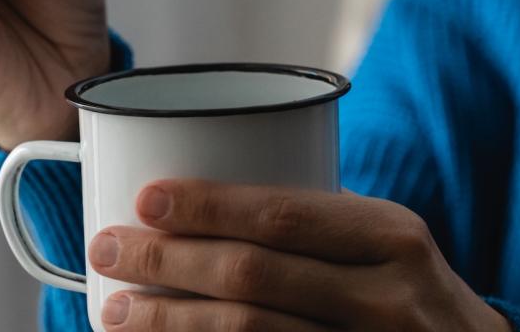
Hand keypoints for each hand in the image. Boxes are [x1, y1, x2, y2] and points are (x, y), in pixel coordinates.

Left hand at [87, 181, 510, 330]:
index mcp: (392, 237)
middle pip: (255, 278)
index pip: (285, 216)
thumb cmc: (411, 292)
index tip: (146, 199)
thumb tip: (205, 204)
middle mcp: (387, 298)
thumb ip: (321, 226)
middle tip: (107, 247)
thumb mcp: (390, 245)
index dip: (207, 207)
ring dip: (171, 325)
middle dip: (168, 262)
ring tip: (116, 310)